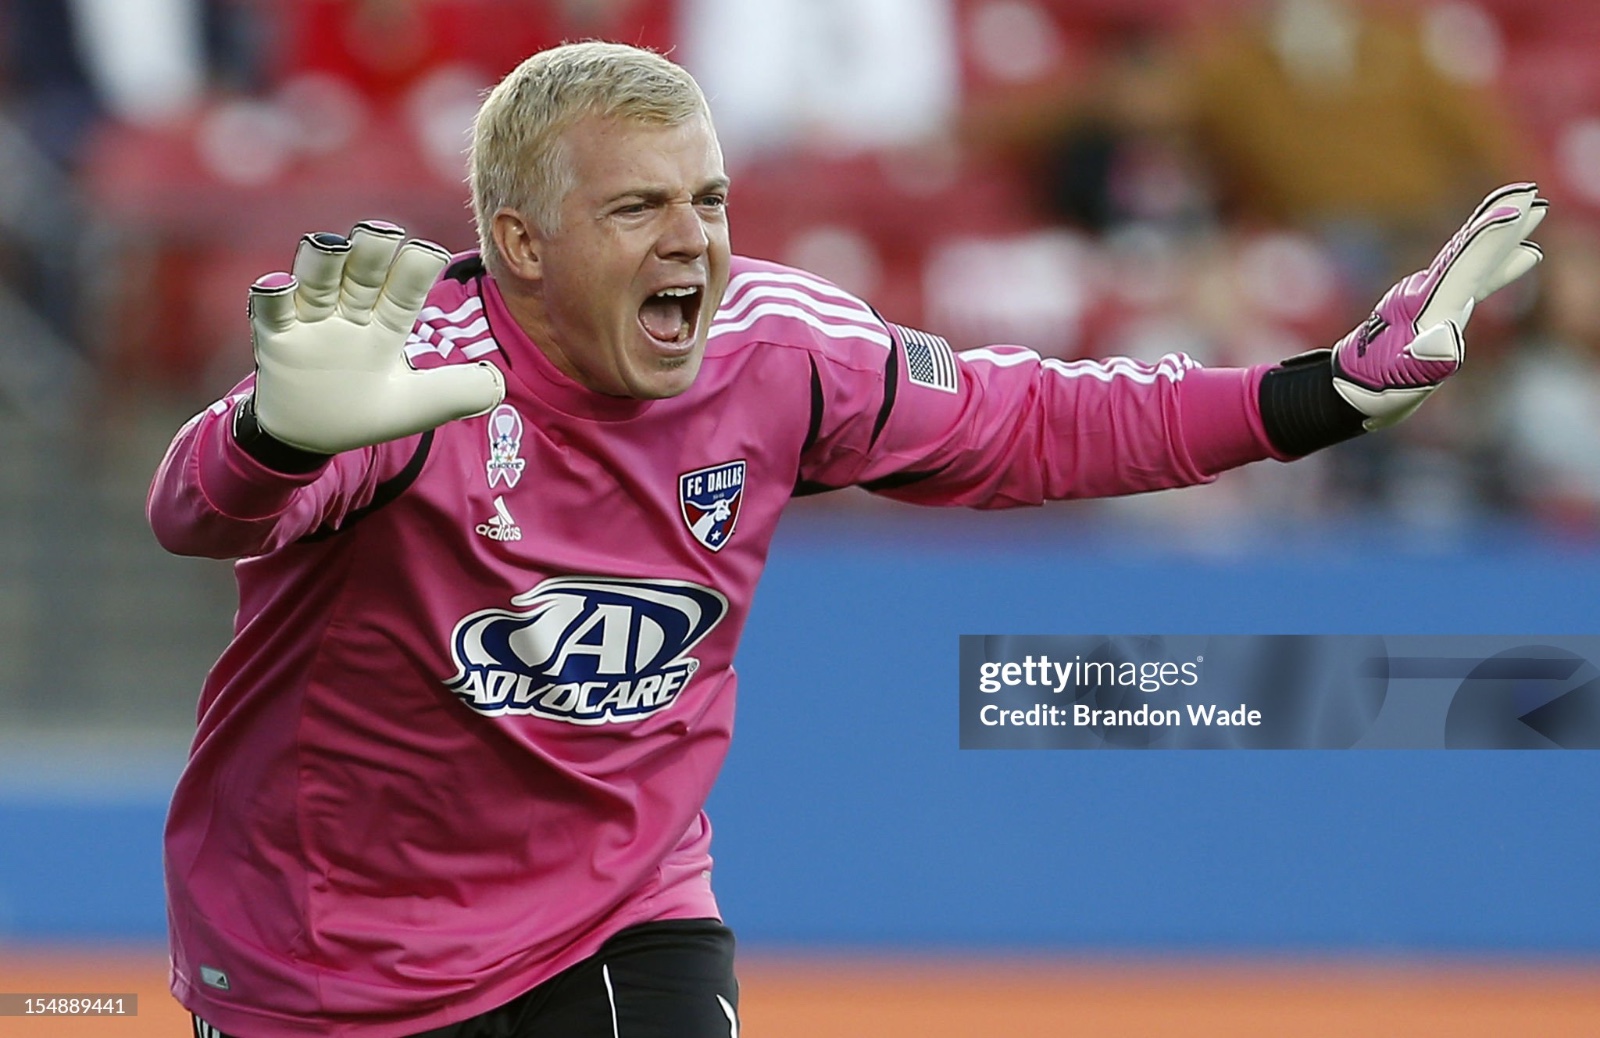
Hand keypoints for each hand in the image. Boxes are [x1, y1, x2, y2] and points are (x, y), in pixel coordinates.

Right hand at [248, 221, 505, 453]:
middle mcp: (351, 312)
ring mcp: (312, 322)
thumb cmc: (367, 411)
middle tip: (383, 233)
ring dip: (323, 261)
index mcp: (388, 322)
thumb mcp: (417, 406)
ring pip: (317, 280)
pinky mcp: (276, 339)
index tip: (428, 254)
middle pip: (362, 273)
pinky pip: (270, 310)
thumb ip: (458, 393)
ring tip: (331, 246)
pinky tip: (280, 285)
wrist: (311, 437)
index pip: (405, 289)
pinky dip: (272, 295)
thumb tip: (500, 383)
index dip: (415, 270)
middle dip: (372, 251)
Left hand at [1331, 183, 1546, 427]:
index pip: (1464, 264)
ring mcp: (1429, 297)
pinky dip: (1497, 262)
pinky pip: (1471, 276)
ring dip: (1500, 235)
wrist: (1346, 386)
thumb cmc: (1376, 384)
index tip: (1516, 206)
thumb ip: (1429, 358)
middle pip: (1468, 251)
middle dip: (1499, 224)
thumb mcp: (1404, 375)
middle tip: (1527, 194)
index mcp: (1425, 305)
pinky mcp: (1433, 307)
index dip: (1492, 237)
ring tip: (1529, 212)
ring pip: (1470, 258)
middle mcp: (1427, 292)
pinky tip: (1523, 256)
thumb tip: (1448, 343)